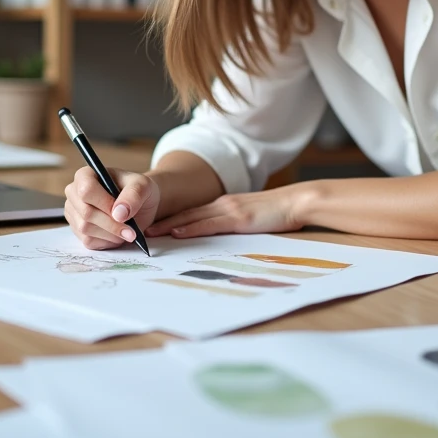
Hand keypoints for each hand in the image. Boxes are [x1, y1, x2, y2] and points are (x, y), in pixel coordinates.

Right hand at [63, 167, 160, 249]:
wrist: (139, 206)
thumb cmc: (138, 191)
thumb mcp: (143, 186)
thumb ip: (133, 195)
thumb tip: (118, 214)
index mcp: (86, 175)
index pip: (86, 190)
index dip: (105, 203)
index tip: (123, 213)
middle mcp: (75, 192)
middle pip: (86, 213)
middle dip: (112, 224)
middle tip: (132, 231)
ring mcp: (74, 212)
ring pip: (86, 229)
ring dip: (111, 234)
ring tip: (127, 231)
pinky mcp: (77, 230)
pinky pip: (88, 241)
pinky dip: (106, 241)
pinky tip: (117, 235)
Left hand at [147, 185, 306, 238]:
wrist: (297, 202)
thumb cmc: (279, 213)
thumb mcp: (252, 217)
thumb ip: (235, 223)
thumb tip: (223, 235)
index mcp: (225, 205)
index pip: (192, 212)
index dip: (171, 218)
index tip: (153, 225)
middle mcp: (222, 204)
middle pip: (185, 213)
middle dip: (162, 221)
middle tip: (140, 228)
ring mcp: (228, 210)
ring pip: (191, 217)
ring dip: (169, 225)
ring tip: (149, 232)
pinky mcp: (237, 218)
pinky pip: (208, 224)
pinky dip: (190, 228)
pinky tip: (176, 233)